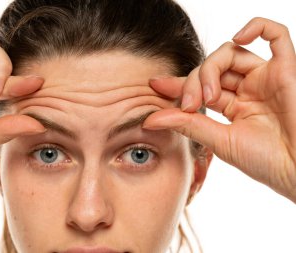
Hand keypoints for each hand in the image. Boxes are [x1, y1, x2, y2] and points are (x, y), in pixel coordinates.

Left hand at [143, 17, 295, 202]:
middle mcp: (248, 90)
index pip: (201, 86)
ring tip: (209, 95)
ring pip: (231, 53)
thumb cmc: (266, 163)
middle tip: (190, 104)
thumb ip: (188, 125)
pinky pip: (277, 34)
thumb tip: (151, 119)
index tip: (154, 84)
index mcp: (234, 108)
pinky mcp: (288, 69)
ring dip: (211, 68)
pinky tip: (239, 37)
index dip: (178, 83)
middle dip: (193, 81)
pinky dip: (257, 27)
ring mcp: (266, 78)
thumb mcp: (220, 141)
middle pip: (212, 68)